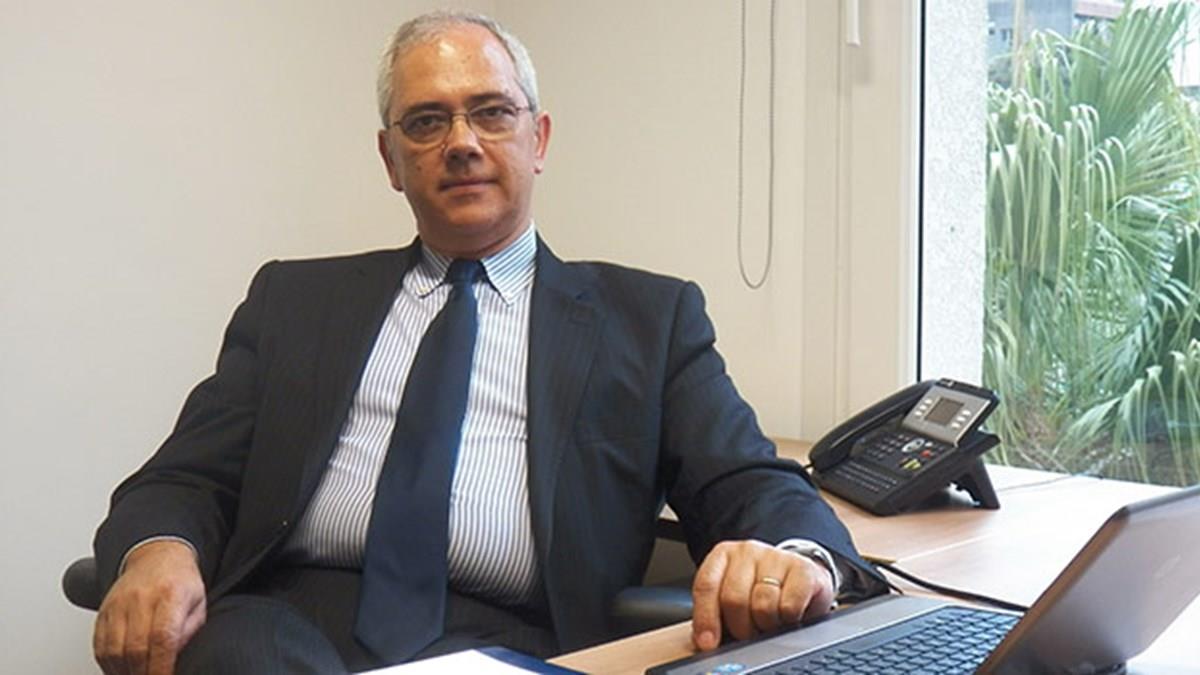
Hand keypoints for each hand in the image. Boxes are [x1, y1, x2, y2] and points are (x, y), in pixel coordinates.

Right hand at [93, 540, 206, 674]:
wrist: (156, 556)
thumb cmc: (180, 581)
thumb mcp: (198, 604)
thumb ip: (188, 632)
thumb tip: (174, 660)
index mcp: (170, 595)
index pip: (162, 638)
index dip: (162, 666)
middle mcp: (141, 598)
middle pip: (135, 648)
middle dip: (143, 673)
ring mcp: (119, 604)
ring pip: (113, 650)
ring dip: (124, 672)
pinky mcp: (104, 611)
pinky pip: (99, 645)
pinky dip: (108, 664)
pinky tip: (121, 669)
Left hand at [690, 540, 834, 650]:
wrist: (800, 581)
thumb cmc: (759, 593)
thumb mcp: (732, 600)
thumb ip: (715, 615)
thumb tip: (704, 642)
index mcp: (722, 556)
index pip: (706, 586)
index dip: (706, 618)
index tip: (707, 643)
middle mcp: (746, 551)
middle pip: (733, 599)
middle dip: (740, 626)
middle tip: (749, 633)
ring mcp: (775, 556)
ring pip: (762, 604)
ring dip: (766, 623)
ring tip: (769, 621)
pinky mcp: (802, 568)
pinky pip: (789, 606)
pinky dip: (788, 618)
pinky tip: (788, 614)